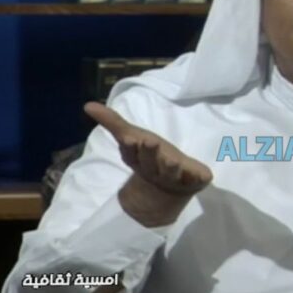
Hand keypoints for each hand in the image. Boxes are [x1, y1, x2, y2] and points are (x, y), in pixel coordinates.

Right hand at [84, 102, 212, 225]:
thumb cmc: (150, 156)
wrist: (170, 187)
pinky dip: (200, 178)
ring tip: (171, 160)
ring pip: (171, 173)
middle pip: (150, 163)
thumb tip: (88, 105)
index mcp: (139, 159)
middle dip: (149, 154)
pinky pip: (197, 180)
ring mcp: (175, 178)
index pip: (132, 153)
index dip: (131, 147)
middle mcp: (154, 170)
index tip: (130, 138)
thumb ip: (114, 122)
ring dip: (170, 167)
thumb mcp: (133, 138)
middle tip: (150, 142)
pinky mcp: (195, 181)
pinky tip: (204, 175)